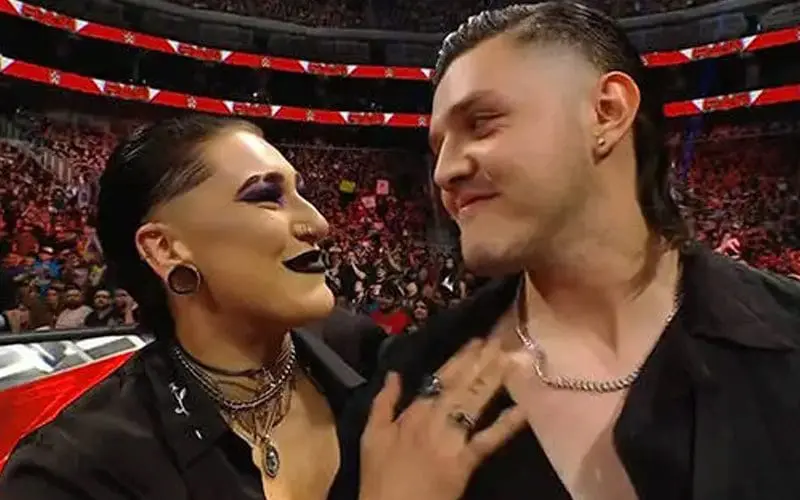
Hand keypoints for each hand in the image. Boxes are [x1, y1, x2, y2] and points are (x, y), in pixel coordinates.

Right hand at [359, 338, 525, 499]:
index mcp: (413, 412)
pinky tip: (523, 408)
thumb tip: (393, 373)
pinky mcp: (465, 463)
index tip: (477, 341)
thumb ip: (383, 403)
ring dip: (494, 380)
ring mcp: (451, 440)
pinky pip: (488, 440)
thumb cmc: (379, 479)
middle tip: (500, 340)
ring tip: (511, 360)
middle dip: (482, 361)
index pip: (441, 378)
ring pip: (475, 403)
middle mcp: (435, 419)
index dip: (461, 358)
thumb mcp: (371, 436)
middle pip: (463, 385)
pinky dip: (506, 425)